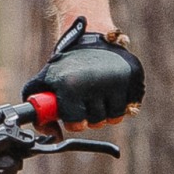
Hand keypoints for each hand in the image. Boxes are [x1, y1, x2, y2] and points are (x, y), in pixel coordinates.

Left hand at [23, 17, 143, 131]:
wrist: (88, 37)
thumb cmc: (64, 64)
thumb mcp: (44, 81)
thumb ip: (40, 111)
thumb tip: (55, 136)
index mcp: (71, 86)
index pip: (76, 124)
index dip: (73, 121)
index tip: (73, 111)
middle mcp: (96, 83)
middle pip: (96, 123)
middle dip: (90, 116)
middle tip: (86, 101)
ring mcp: (117, 80)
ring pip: (115, 117)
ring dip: (107, 111)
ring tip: (98, 94)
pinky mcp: (134, 76)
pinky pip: (132, 106)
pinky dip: (123, 103)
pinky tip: (112, 90)